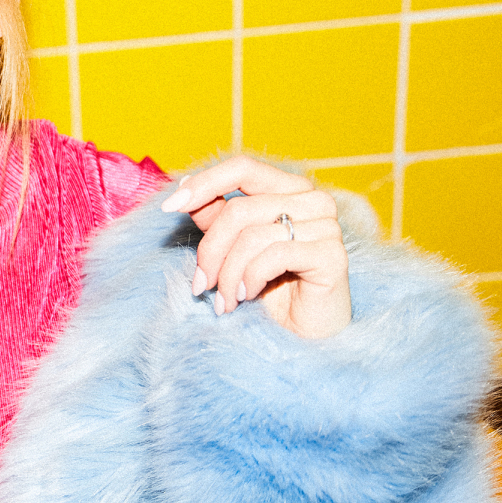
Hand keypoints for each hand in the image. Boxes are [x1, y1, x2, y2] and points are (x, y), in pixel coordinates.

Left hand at [160, 156, 350, 339]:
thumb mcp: (233, 247)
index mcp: (289, 189)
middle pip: (239, 210)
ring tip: (224, 301)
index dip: (203, 183)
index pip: (242, 168)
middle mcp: (313, 200)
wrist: (302, 334)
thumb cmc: (268, 288)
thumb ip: (214, 215)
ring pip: (252, 236)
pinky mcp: (333, 255)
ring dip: (227, 275)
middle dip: (211, 251)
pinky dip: (250, 279)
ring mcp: (327, 225)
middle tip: (200, 284)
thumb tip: (182, 186)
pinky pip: (274, 256)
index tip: (169, 207)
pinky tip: (247, 296)